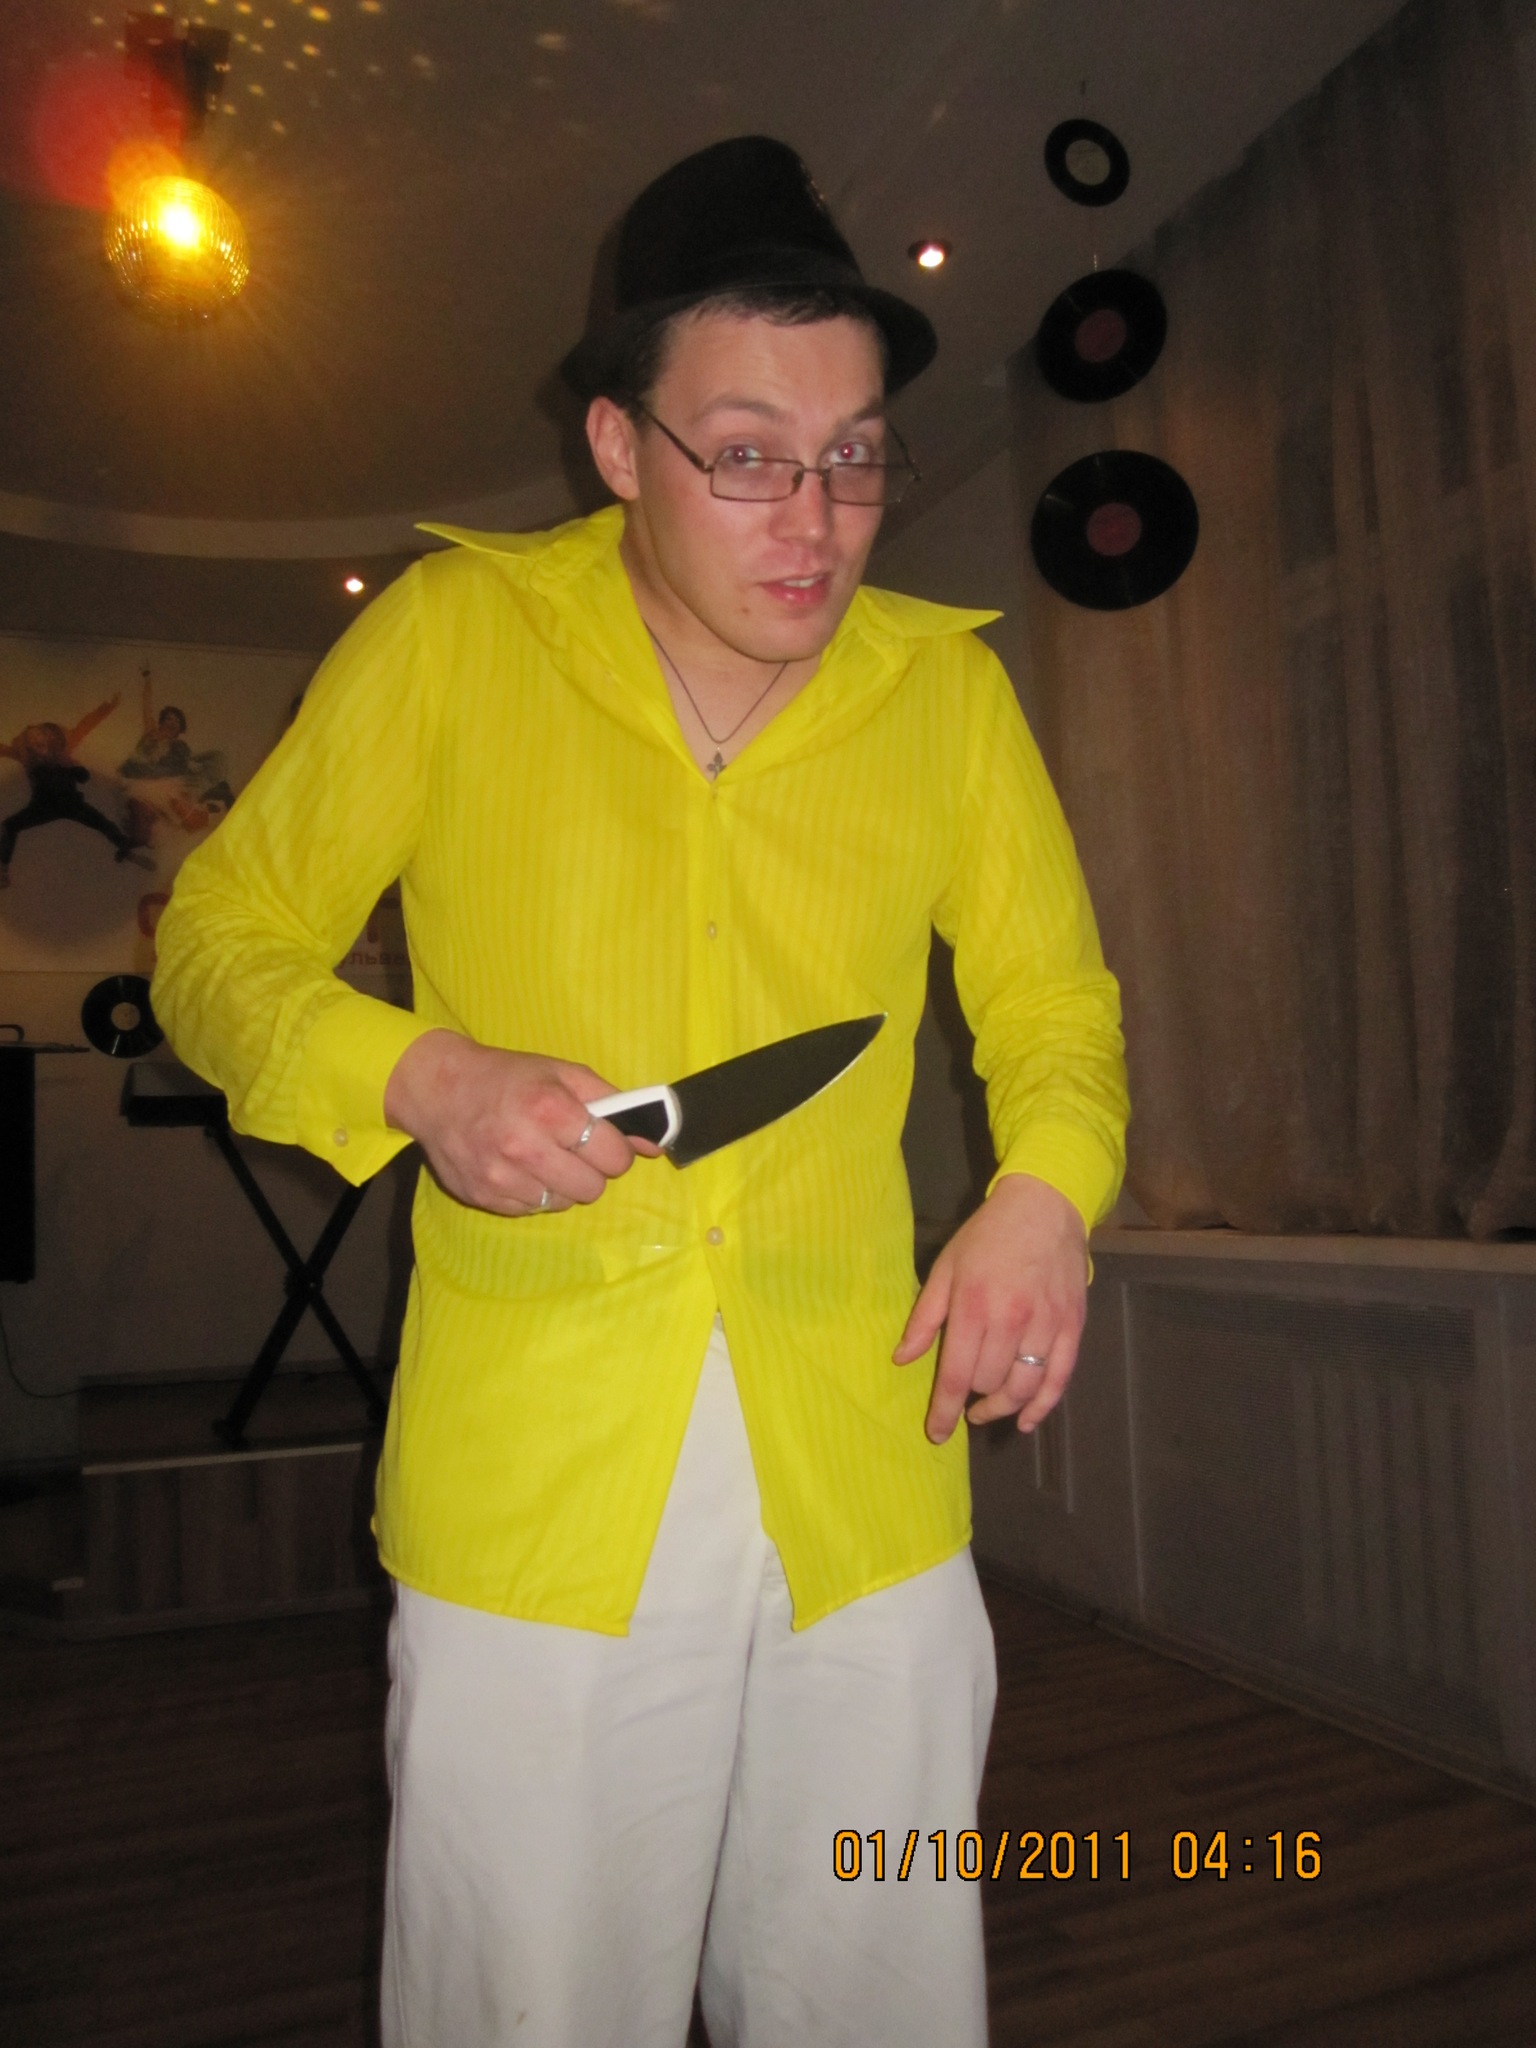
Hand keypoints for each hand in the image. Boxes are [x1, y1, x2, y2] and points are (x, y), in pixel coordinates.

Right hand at [383, 1029, 657, 1216]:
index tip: (601, 1140)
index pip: (613, 1156)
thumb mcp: (563, 1074)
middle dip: (590, 1169)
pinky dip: (534, 1193)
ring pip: (563, 1203)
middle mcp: (525, 1147)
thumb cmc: (508, 1078)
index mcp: (550, 1109)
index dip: (614, 1149)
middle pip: (592, 1188)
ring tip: (542, 1156)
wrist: (438, 1091)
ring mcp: (501, 1177)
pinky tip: (519, 1167)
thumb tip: (653, 1145)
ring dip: (561, 1183)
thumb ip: (614, 1105)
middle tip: (572, 1149)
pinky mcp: (484, 1198)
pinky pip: (533, 1210)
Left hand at [893, 1173, 1088, 1443]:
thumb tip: (901, 1359)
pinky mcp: (1072, 1326)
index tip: (936, 1434)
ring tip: (987, 1408)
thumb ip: (924, 1318)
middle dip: (971, 1395)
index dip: (943, 1411)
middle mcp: (1011, 1320)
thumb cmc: (986, 1237)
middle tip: (963, 1392)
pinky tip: (1026, 1420)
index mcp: (973, 1306)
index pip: (956, 1375)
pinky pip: (1059, 1379)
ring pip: (1023, 1387)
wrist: (1044, 1207)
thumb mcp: (945, 1268)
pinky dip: (1043, 1406)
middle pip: (988, 1383)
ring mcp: (1046, 1325)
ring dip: (1002, 1406)